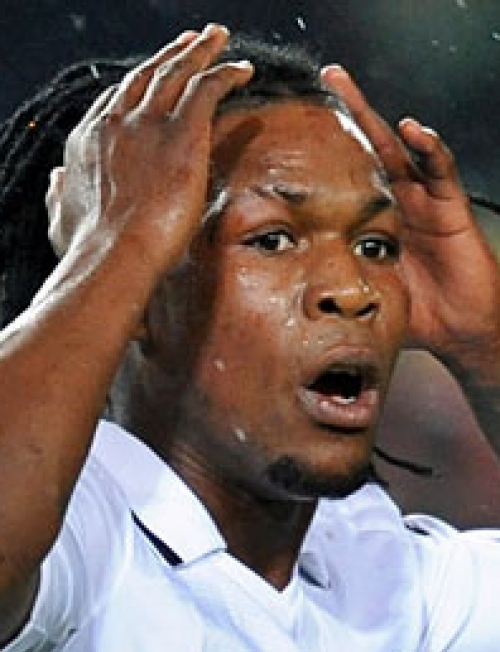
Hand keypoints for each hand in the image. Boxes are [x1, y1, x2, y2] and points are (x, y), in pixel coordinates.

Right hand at [47, 24, 252, 276]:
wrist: (114, 255)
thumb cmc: (90, 251)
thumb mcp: (62, 220)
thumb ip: (60, 197)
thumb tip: (56, 180)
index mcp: (88, 141)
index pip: (115, 101)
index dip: (137, 86)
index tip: (153, 78)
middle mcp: (115, 123)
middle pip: (146, 76)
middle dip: (169, 56)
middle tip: (188, 42)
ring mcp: (147, 125)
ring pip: (177, 72)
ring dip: (199, 51)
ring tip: (216, 38)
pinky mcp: (181, 134)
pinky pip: (207, 88)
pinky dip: (226, 72)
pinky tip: (242, 69)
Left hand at [321, 65, 499, 371]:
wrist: (460, 329)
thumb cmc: (416, 313)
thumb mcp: (364, 293)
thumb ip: (336, 286)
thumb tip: (291, 298)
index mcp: (377, 219)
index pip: (350, 176)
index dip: (328, 153)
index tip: (297, 131)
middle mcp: (399, 202)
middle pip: (373, 147)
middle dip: (351, 112)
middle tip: (327, 78)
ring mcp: (425, 200)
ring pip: (401, 147)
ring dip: (376, 116)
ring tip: (348, 88)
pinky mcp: (450, 207)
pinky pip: (441, 171)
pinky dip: (429, 149)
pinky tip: (413, 131)